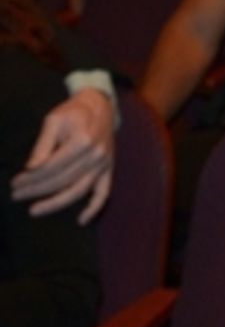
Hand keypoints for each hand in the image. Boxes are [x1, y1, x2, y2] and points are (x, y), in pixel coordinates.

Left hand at [11, 90, 115, 221]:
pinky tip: (81, 220)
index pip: (51, 167)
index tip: (14, 184)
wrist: (100, 106)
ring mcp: (103, 164)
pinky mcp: (108, 169)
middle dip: (36, 190)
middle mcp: (95, 155)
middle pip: (61, 180)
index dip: (31, 178)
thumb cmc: (73, 112)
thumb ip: (42, 145)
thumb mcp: (54, 121)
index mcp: (81, 141)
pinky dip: (94, 208)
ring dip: (56, 203)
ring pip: (79, 191)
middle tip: (16, 196)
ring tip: (35, 210)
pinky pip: (104, 193)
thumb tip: (31, 168)